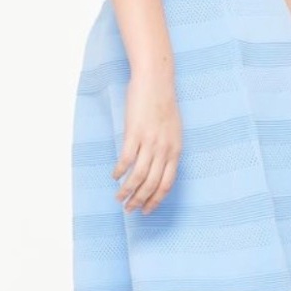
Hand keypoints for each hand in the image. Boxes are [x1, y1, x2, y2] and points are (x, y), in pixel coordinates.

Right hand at [111, 74, 182, 214]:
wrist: (156, 80)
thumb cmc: (164, 103)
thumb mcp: (173, 129)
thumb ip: (168, 149)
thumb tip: (159, 167)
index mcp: (175, 149)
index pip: (166, 184)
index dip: (156, 200)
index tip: (147, 210)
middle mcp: (164, 149)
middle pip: (151, 184)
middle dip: (140, 201)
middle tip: (129, 210)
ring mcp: (149, 142)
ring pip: (138, 177)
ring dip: (127, 191)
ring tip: (119, 199)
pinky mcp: (134, 133)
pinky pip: (126, 160)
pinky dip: (119, 171)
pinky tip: (115, 176)